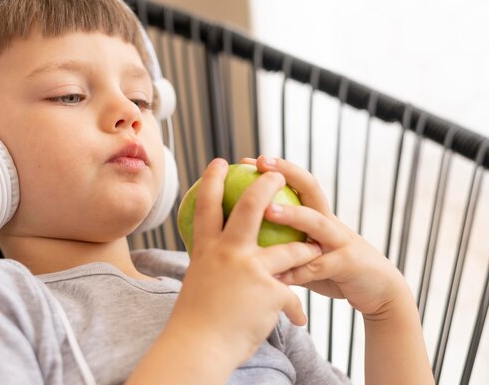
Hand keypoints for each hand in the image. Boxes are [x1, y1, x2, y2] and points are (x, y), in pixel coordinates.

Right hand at [168, 158, 321, 365]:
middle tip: (275, 174)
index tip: (220, 162)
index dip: (212, 180)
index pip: (207, 205)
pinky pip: (293, 296)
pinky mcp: (269, 292)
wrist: (199, 348)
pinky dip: (296, 309)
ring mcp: (250, 270)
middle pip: (249, 206)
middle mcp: (228, 253)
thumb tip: (217, 254)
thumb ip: (212, 263)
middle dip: (266, 185)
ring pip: (289, 249)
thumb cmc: (195, 319)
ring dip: (305, 249)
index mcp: (207, 249)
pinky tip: (300, 319)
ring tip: (315, 249)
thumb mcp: (198, 280)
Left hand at [242, 156, 409, 319]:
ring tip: (268, 210)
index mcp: (319, 217)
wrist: (380, 293)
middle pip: (311, 190)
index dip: (276, 168)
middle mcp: (331, 223)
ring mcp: (342, 242)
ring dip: (293, 215)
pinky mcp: (349, 264)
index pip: (298, 183)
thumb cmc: (335, 271)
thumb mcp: (308, 254)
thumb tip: (245, 237)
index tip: (246, 159)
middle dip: (287, 173)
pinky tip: (275, 274)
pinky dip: (297, 272)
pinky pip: (319, 266)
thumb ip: (284, 244)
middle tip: (262, 164)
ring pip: (317, 223)